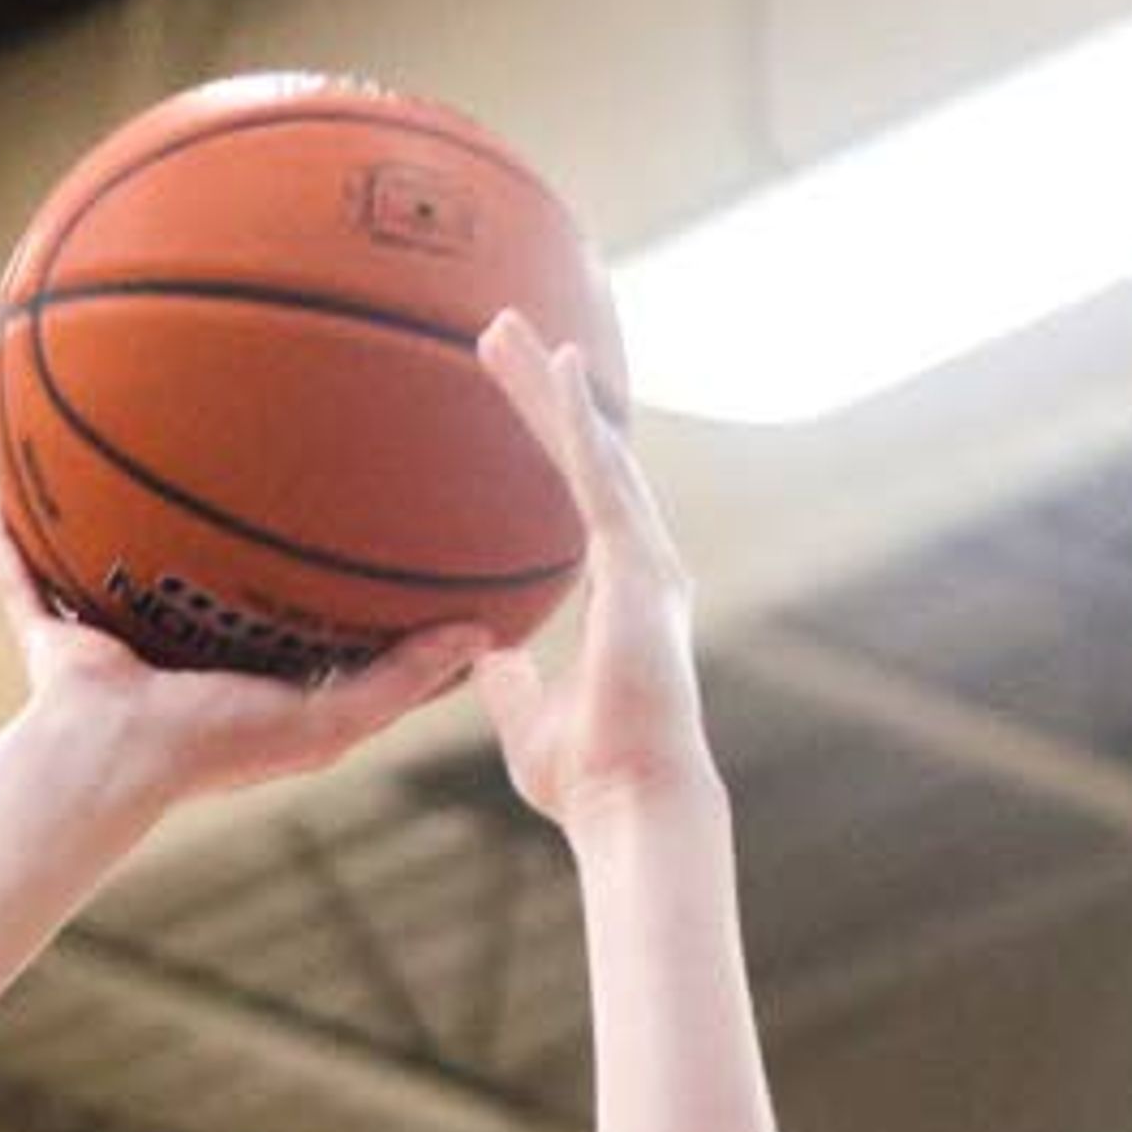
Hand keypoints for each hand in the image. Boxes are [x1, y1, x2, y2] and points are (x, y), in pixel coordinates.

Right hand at [0, 487, 499, 817]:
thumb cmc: (214, 746)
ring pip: (108, 566)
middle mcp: (175, 653)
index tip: (359, 506)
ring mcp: (108, 643)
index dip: (315, 570)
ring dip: (107, 517)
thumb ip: (398, 681)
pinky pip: (19, 578)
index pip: (286, 615)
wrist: (111, 762)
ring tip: (124, 445)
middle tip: (258, 443)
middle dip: (218, 526)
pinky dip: (1, 543)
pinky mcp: (53, 637)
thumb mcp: (326, 720)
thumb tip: (479, 633)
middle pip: (199, 578)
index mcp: (241, 673)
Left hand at [464, 314, 712, 831]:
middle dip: (543, 391)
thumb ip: (511, 686)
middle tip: (496, 331)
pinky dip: (582, 420)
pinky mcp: (636, 565)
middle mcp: (641, 563)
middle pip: (587, 454)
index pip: (575, 493)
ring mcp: (644, 560)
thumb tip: (487, 659)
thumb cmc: (590, 777)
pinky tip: (561, 366)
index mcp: (620, 591)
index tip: (512, 387)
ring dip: (551, 387)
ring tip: (507, 327)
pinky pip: (602, 478)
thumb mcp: (529, 721)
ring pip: (594, 450)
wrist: (630, 804)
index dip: (545, 436)